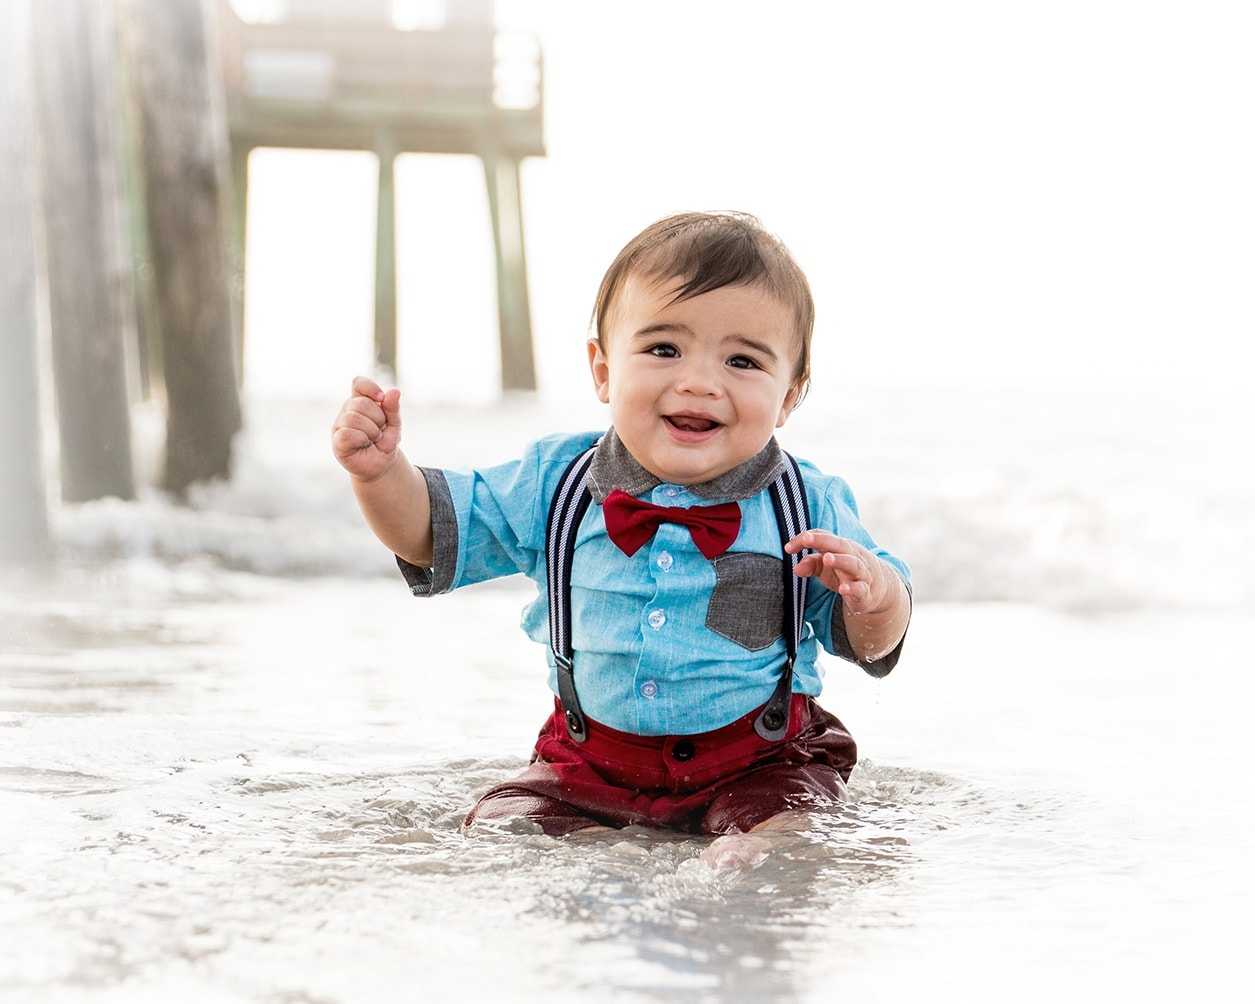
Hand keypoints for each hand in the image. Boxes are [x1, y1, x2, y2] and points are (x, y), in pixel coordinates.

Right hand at [331, 375, 401, 480]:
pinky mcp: (337, 441)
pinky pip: (347, 433)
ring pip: (353, 418)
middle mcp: (347, 411)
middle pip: (360, 403)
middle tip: (380, 431)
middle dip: (377, 418)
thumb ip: (393, 409)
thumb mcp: (394, 425)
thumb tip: (394, 391)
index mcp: (360, 402)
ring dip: (371, 431)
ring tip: (373, 439)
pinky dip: (361, 439)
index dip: (369, 388)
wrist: (381, 465)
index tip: (381, 398)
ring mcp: (340, 425)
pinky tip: (363, 444)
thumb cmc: (384, 442)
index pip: (358, 383)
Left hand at [784, 530, 898, 614]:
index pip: (823, 536)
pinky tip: (842, 589)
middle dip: (823, 541)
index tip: (788, 548)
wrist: (877, 588)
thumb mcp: (825, 567)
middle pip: (839, 545)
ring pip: (853, 564)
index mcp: (840, 547)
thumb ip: (810, 564)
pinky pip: (860, 589)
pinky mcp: (866, 592)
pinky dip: (852, 588)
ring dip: (840, 560)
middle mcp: (853, 556)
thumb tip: (795, 568)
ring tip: (826, 558)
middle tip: (807, 540)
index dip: (805, 539)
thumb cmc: (845, 573)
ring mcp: (862, 573)